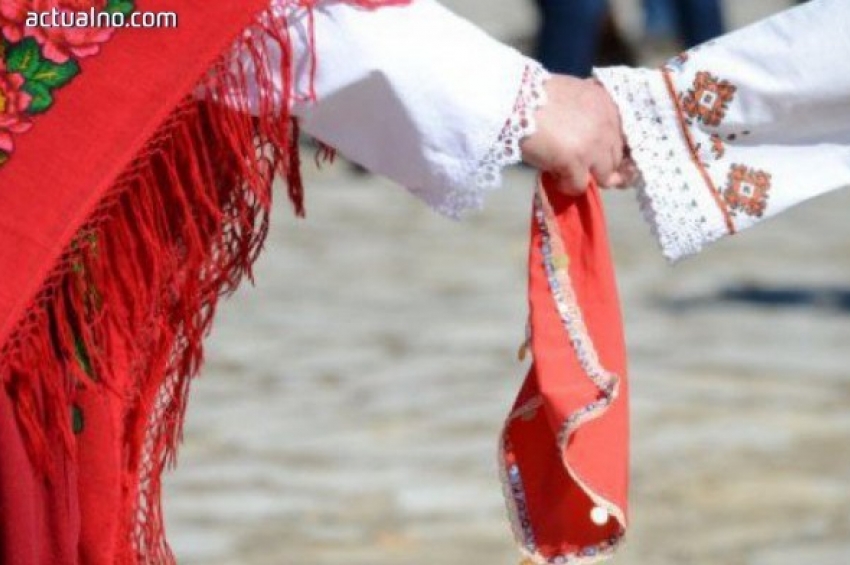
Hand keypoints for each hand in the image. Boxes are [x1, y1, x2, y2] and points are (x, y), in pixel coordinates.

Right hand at [520, 74, 629, 194]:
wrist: (512, 101)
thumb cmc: (533, 96)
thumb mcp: (572, 96)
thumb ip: (587, 114)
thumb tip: (589, 140)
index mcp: (607, 104)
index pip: (623, 137)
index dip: (611, 152)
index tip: (600, 161)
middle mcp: (607, 123)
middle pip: (615, 158)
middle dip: (598, 166)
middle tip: (577, 167)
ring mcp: (594, 144)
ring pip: (604, 175)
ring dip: (585, 176)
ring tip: (563, 170)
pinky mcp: (577, 161)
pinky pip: (580, 186)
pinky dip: (567, 186)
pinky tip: (554, 177)